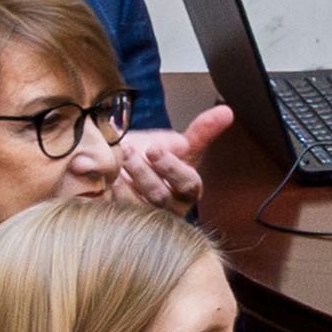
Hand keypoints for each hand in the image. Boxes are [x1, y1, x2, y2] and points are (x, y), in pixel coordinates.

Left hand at [117, 107, 237, 209]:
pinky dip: (108, 194)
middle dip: (144, 173)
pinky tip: (104, 177)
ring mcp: (145, 216)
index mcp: (187, 189)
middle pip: (161, 197)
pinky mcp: (122, 220)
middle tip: (128, 151)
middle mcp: (169, 207)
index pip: (187, 184)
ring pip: (137, 206)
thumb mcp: (179, 145)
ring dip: (126, 181)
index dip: (171, 167)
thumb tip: (227, 111)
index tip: (154, 149)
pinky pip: (115, 212)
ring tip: (115, 159)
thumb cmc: (154, 159)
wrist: (123, 170)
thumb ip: (202, 131)